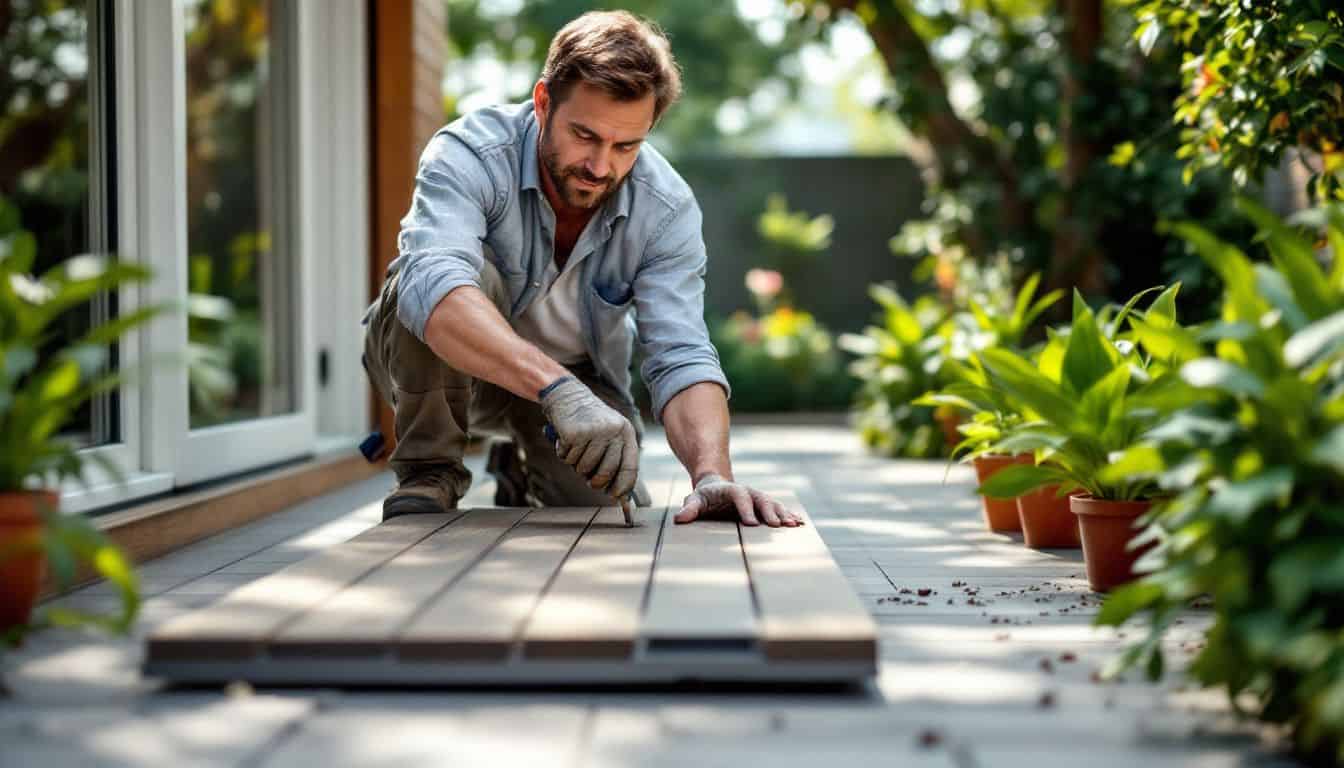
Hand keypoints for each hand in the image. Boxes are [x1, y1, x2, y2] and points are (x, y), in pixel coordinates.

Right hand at [538, 376, 638, 497]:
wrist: (568, 395)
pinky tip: (565, 441)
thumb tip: (618, 494)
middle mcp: (613, 431)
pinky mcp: (574, 433)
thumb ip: (614, 458)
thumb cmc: (589, 421)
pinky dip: (563, 455)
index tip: (616, 497)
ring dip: (576, 465)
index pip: (630, 466)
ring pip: (584, 467)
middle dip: (596, 482)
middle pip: (606, 472)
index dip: (624, 486)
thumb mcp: (609, 433)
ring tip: (576, 450)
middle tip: (590, 482)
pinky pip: (568, 459)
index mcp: (625, 432)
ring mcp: (594, 431)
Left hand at [674, 473, 803, 526]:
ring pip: (773, 503)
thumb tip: (679, 519)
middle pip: (761, 499)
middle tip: (777, 525)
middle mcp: (747, 492)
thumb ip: (689, 509)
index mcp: (731, 490)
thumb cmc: (704, 498)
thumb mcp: (694, 501)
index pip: (740, 496)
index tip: (752, 524)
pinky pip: (779, 509)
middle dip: (770, 512)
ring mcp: (757, 498)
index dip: (746, 509)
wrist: (715, 488)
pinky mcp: (763, 506)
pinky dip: (789, 514)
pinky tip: (799, 523)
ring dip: (783, 513)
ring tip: (793, 524)